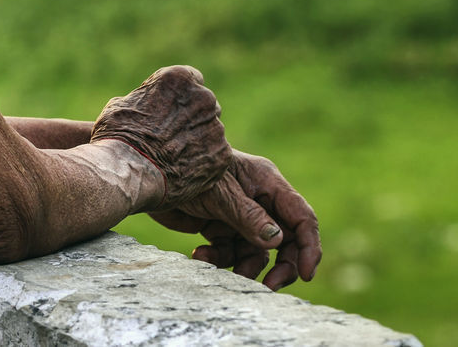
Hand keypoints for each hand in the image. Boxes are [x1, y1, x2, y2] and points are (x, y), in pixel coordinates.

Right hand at [90, 65, 231, 206]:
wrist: (128, 169)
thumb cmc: (118, 135)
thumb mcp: (121, 104)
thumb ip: (144, 100)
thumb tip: (145, 106)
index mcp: (178, 79)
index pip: (192, 79)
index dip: (181, 96)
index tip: (172, 109)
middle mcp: (203, 98)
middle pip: (205, 106)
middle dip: (192, 118)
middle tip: (172, 136)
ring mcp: (215, 127)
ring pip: (211, 131)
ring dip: (199, 140)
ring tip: (175, 157)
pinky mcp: (222, 155)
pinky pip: (217, 155)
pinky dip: (204, 162)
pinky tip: (184, 170)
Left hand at [150, 149, 321, 290]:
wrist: (148, 172)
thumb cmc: (186, 170)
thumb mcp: (219, 194)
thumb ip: (248, 217)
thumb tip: (278, 241)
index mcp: (265, 182)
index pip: (300, 217)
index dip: (309, 246)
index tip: (307, 274)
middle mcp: (258, 199)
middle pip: (285, 241)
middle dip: (280, 266)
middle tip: (269, 286)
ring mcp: (239, 215)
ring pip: (256, 252)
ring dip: (241, 265)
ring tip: (214, 263)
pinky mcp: (220, 227)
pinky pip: (230, 253)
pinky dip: (218, 259)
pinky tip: (199, 254)